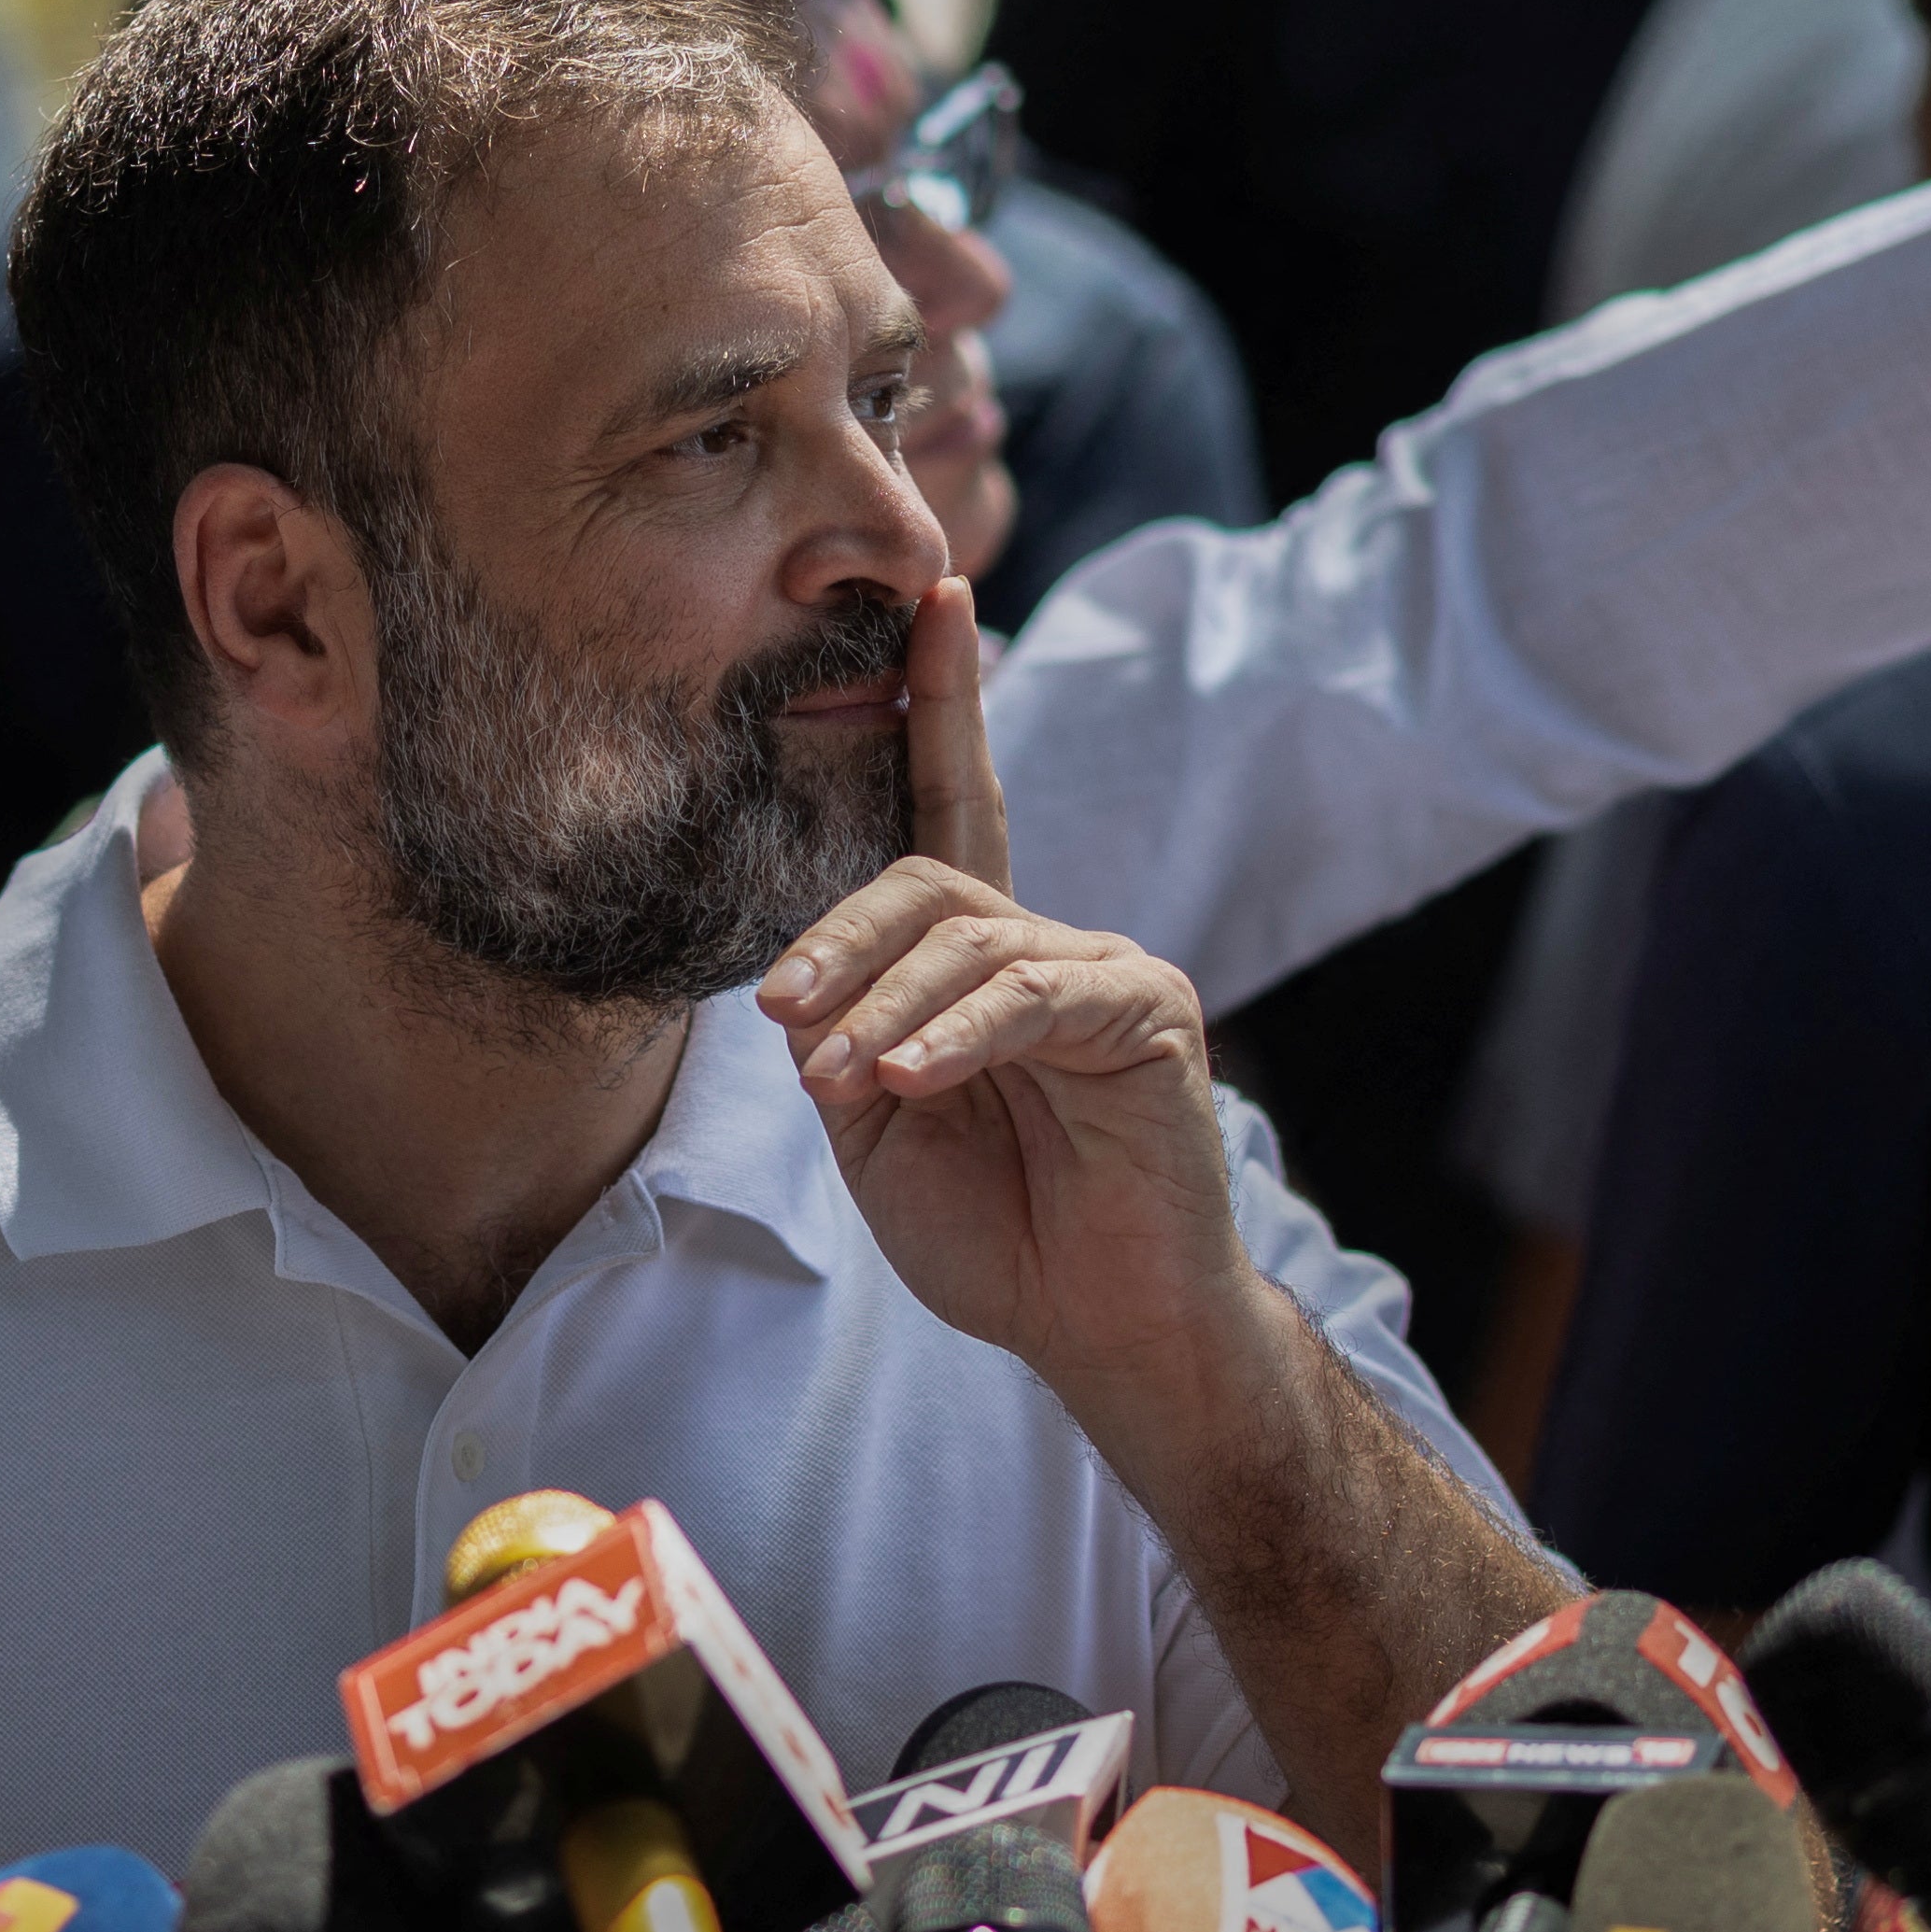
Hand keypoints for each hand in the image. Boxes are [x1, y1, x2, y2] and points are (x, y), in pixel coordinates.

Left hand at [755, 581, 1250, 1408]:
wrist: (1100, 1326)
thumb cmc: (997, 1230)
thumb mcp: (882, 1135)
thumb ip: (846, 1048)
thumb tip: (797, 1000)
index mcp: (979, 958)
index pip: (947, 812)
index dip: (942, 707)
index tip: (935, 605)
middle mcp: (1045, 940)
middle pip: (926, 880)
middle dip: (841, 940)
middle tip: (783, 1015)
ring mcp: (1104, 968)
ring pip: (968, 936)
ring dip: (887, 1008)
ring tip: (845, 1081)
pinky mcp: (1147, 1012)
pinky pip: (1033, 995)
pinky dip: (959, 1036)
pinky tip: (917, 1080)